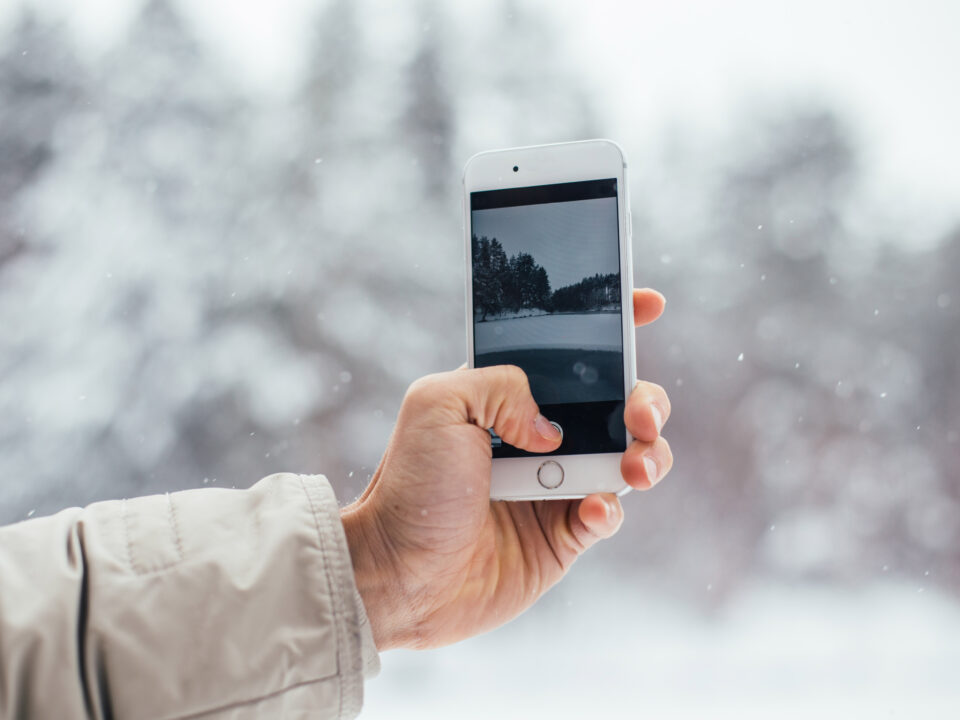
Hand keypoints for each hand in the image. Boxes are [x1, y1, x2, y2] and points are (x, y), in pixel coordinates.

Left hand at [340, 289, 672, 649]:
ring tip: (633, 468)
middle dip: (645, 400)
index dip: (612, 325)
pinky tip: (587, 511)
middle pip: (618, 403)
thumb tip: (552, 426)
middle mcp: (539, 436)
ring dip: (647, 455)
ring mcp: (556, 485)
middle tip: (639, 415)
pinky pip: (609, 512)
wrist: (401, 574)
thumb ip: (501, 385)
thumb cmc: (409, 487)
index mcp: (509, 396)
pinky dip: (608, 509)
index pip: (567, 350)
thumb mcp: (438, 404)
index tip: (648, 304)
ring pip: (630, 457)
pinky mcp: (564, 534)